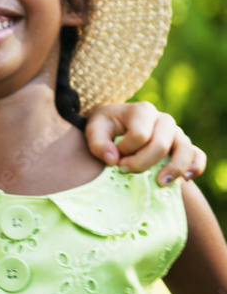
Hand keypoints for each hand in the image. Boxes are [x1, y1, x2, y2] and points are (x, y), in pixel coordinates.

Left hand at [85, 101, 205, 184]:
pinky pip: (198, 155)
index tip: (113, 157)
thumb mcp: (94, 129)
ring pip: (184, 150)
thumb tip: (112, 159)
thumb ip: (97, 143)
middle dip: (141, 163)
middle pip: (160, 145)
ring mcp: (177, 132)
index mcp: (142, 110)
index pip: (139, 135)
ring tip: (160, 183)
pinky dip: (195, 167)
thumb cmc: (107, 127)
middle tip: (124, 170)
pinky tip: (184, 179)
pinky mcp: (184, 145)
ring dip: (173, 169)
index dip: (125, 151)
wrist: (118, 126)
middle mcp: (163, 119)